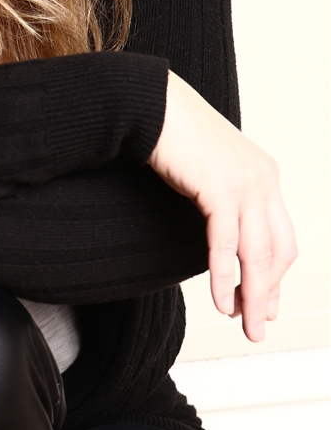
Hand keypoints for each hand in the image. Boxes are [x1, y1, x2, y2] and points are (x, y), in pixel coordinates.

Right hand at [148, 71, 296, 341]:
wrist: (148, 104)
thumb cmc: (168, 132)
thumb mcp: (206, 169)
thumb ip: (220, 195)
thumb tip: (218, 226)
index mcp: (264, 173)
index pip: (281, 237)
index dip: (274, 276)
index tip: (263, 303)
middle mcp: (263, 178)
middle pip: (278, 251)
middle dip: (267, 292)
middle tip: (257, 325)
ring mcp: (246, 183)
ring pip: (257, 254)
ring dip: (252, 296)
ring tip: (245, 325)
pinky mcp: (221, 187)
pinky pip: (226, 244)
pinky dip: (225, 277)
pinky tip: (221, 301)